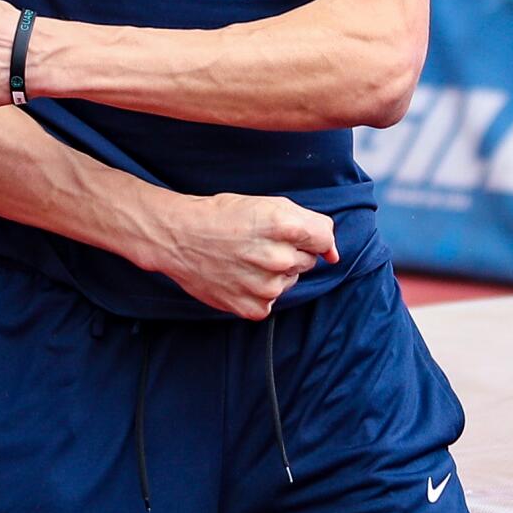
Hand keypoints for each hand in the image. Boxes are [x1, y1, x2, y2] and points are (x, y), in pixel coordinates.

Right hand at [155, 192, 338, 320]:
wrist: (180, 236)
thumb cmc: (222, 215)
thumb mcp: (265, 204)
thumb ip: (306, 224)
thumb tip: (332, 255)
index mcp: (284, 225)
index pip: (325, 237)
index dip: (313, 236)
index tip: (299, 237)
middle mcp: (279, 258)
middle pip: (307, 260)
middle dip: (290, 251)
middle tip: (258, 242)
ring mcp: (266, 286)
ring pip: (290, 281)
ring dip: (275, 272)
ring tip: (245, 258)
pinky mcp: (254, 308)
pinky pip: (272, 300)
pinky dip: (259, 290)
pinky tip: (239, 275)